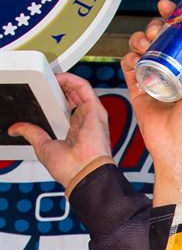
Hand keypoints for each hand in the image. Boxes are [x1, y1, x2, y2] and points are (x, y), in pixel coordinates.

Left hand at [6, 72, 111, 189]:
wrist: (82, 172)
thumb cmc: (71, 168)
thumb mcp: (43, 147)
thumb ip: (32, 133)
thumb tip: (17, 129)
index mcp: (76, 133)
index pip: (67, 110)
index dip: (56, 99)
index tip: (45, 95)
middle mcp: (86, 123)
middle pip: (74, 98)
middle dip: (60, 88)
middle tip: (46, 84)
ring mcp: (92, 116)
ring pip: (80, 90)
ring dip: (65, 81)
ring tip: (51, 78)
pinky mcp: (96, 110)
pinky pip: (85, 88)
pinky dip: (72, 79)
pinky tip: (59, 78)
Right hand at [121, 0, 181, 203]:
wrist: (175, 143)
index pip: (179, 33)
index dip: (172, 15)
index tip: (166, 5)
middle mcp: (171, 68)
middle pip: (157, 36)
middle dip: (153, 26)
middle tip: (156, 31)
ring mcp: (153, 76)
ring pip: (140, 46)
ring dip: (139, 38)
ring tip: (144, 45)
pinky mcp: (137, 87)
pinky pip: (127, 65)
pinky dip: (127, 57)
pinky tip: (134, 58)